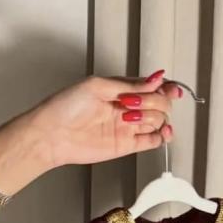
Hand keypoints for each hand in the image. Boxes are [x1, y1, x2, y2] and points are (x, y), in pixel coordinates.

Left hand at [25, 69, 179, 169]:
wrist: (51, 135)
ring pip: (159, 120)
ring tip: (132, 117)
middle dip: (156, 101)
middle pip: (159, 103)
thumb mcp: (98, 86)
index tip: (170, 88)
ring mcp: (128, 126)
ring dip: (154, 117)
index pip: (152, 85)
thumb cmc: (65, 107)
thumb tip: (155, 79)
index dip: (165, 86)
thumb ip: (129, 84)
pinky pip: (153, 141)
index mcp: (121, 89)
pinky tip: (164, 132)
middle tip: (138, 103)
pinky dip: (163, 137)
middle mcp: (127, 107)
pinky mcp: (127, 144)